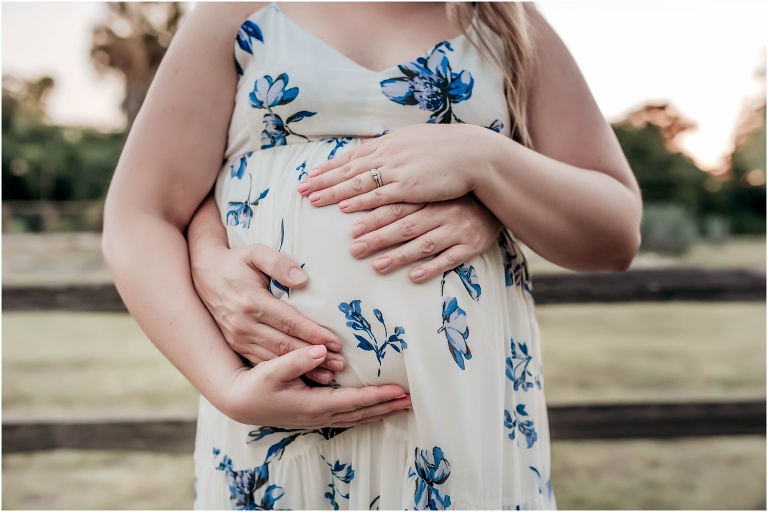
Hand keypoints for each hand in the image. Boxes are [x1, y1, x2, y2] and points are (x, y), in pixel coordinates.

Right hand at [190, 240, 345, 384]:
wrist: (203, 274)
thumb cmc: (236, 261)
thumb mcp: (256, 252)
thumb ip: (279, 262)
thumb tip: (303, 280)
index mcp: (251, 302)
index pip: (290, 322)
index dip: (314, 333)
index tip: (336, 342)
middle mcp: (243, 325)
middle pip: (285, 345)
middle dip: (315, 356)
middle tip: (341, 362)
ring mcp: (238, 338)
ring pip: (276, 359)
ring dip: (303, 370)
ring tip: (329, 374)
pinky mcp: (237, 345)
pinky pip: (264, 363)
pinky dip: (286, 372)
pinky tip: (304, 377)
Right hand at [226, 345, 411, 427]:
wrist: (239, 402)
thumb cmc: (255, 385)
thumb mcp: (272, 370)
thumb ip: (297, 359)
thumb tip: (323, 350)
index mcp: (313, 405)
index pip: (354, 401)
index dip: (378, 396)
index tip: (399, 391)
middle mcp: (319, 416)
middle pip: (361, 413)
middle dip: (387, 406)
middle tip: (411, 401)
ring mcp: (317, 419)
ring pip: (357, 417)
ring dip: (380, 411)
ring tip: (400, 406)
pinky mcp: (314, 416)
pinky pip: (348, 416)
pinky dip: (365, 413)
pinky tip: (374, 409)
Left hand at [296, 123, 486, 210]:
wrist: (474, 152)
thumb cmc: (449, 149)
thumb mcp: (416, 141)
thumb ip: (394, 147)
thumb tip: (374, 145)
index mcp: (390, 145)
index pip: (352, 156)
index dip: (329, 167)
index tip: (310, 174)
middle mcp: (389, 156)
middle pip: (349, 169)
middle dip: (322, 180)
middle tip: (300, 189)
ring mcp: (400, 172)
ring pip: (360, 184)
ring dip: (334, 193)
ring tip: (314, 201)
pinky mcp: (413, 188)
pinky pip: (381, 197)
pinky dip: (361, 202)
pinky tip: (346, 208)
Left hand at [348, 196, 501, 281]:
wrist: (497, 206)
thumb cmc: (456, 200)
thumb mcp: (432, 192)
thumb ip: (406, 196)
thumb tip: (368, 197)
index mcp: (430, 198)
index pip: (398, 207)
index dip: (374, 218)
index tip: (352, 229)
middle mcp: (442, 213)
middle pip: (406, 227)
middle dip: (379, 238)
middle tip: (355, 249)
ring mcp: (457, 230)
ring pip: (424, 244)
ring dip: (400, 256)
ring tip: (377, 266)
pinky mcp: (470, 247)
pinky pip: (450, 259)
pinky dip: (432, 267)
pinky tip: (414, 276)